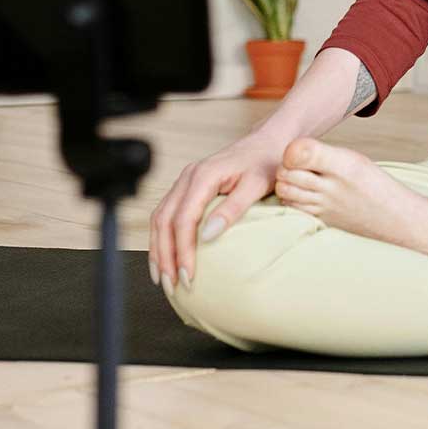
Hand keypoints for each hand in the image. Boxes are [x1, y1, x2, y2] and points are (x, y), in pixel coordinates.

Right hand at [147, 131, 283, 293]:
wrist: (269, 143)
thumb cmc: (266, 162)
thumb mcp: (256, 184)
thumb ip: (233, 208)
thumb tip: (207, 236)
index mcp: (203, 175)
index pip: (183, 219)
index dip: (182, 250)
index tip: (188, 276)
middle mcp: (188, 177)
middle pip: (164, 221)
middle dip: (164, 256)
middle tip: (171, 284)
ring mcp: (185, 181)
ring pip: (160, 218)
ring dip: (158, 249)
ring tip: (163, 277)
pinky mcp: (187, 187)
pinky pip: (167, 214)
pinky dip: (162, 237)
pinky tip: (166, 256)